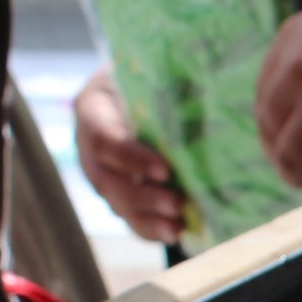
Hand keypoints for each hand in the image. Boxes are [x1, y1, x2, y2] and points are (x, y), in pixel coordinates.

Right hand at [73, 68, 182, 243]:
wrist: (143, 85)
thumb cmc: (152, 72)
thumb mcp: (153, 69)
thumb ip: (169, 83)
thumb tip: (212, 95)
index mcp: (93, 108)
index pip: (105, 138)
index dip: (132, 159)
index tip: (165, 170)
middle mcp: (89, 145)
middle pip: (107, 179)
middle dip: (142, 196)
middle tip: (177, 203)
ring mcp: (102, 172)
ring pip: (116, 203)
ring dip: (147, 219)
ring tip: (178, 226)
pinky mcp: (118, 192)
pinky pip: (128, 217)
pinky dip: (151, 229)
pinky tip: (176, 233)